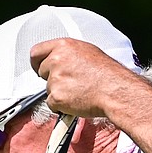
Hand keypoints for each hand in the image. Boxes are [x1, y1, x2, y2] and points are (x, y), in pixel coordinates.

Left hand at [30, 37, 150, 119]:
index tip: (40, 68)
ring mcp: (55, 79)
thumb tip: (60, 59)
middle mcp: (56, 60)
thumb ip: (69, 54)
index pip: (36, 52)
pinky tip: (76, 101)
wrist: (115, 91)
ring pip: (48, 89)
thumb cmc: (107, 73)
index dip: (37, 62)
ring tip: (79, 92)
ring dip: (59, 93)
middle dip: (52, 79)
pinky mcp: (56, 97)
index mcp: (63, 46)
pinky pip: (52, 104)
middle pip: (42, 72)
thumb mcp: (87, 52)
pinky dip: (61, 106)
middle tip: (69, 83)